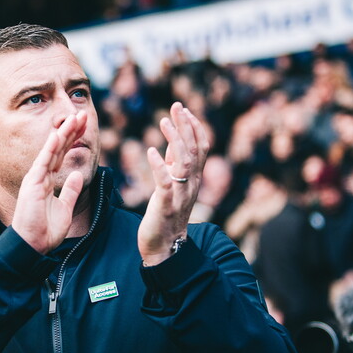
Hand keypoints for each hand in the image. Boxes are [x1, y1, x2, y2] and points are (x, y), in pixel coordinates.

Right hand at [11, 111, 87, 254]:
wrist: (33, 245)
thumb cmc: (45, 230)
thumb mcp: (65, 208)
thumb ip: (70, 191)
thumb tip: (77, 175)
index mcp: (48, 181)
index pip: (62, 154)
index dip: (73, 139)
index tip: (83, 125)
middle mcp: (41, 175)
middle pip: (58, 147)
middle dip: (71, 130)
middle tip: (82, 114)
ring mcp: (36, 177)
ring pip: (52, 150)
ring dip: (64, 133)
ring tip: (75, 118)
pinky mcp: (32, 182)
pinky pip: (43, 161)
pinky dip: (50, 147)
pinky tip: (58, 134)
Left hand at [138, 102, 209, 265]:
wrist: (164, 245)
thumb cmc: (166, 212)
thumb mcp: (173, 183)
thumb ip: (174, 163)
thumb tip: (173, 140)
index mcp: (194, 178)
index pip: (201, 147)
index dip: (194, 127)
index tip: (183, 109)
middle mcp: (191, 184)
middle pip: (195, 150)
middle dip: (186, 126)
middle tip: (176, 107)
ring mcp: (180, 194)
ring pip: (183, 162)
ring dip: (175, 140)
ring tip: (164, 122)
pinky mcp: (166, 205)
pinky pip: (165, 183)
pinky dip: (159, 166)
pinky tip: (151, 152)